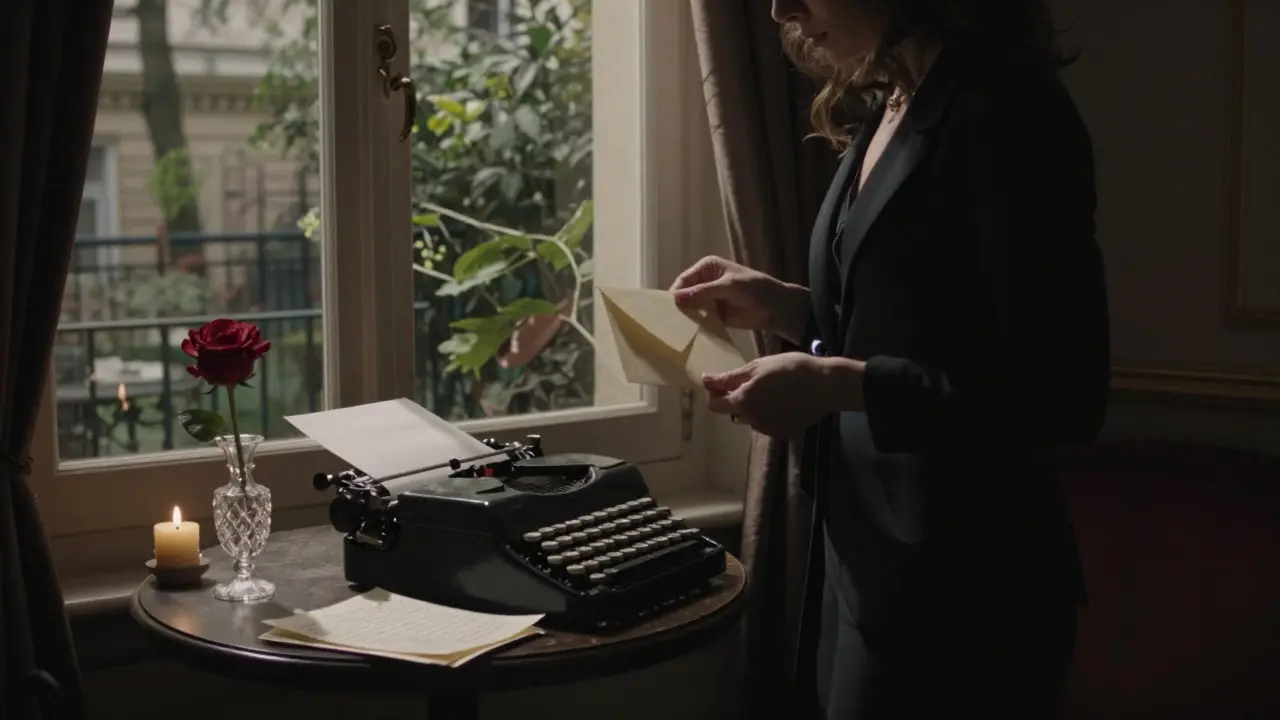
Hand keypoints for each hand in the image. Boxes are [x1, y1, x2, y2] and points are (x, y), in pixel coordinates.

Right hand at [669, 255, 809, 343]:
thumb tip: (676, 297)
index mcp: (707, 268)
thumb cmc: (756, 289)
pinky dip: (694, 327)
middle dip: (677, 307)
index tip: (665, 310)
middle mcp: (704, 282)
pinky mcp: (714, 315)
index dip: (675, 294)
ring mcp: (708, 299)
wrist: (776, 308)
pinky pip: (699, 320)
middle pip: (684, 295)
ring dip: (685, 319)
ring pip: (690, 309)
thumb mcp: (729, 287)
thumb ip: (704, 292)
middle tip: (666, 323)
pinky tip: (687, 336)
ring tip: (673, 332)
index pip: (684, 280)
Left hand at [702, 353, 865, 438]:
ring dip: (753, 407)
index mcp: (744, 401)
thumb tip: (704, 381)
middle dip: (737, 399)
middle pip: (733, 411)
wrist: (826, 386)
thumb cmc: (791, 369)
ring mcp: (768, 429)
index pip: (714, 405)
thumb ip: (729, 378)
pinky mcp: (782, 434)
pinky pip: (766, 424)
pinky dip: (769, 414)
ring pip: (750, 418)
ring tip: (773, 390)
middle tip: (754, 381)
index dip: (715, 393)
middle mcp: (752, 420)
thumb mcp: (758, 366)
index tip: (724, 382)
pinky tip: (783, 402)